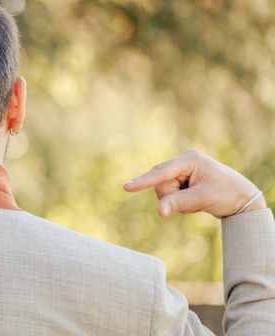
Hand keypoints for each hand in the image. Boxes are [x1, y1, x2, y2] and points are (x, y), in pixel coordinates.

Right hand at [124, 150, 266, 217]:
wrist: (244, 199)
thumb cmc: (227, 194)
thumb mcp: (202, 199)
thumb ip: (178, 203)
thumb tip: (159, 212)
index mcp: (188, 160)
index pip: (161, 172)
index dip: (143, 181)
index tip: (127, 187)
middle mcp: (182, 162)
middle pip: (161, 184)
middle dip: (173, 197)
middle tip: (194, 201)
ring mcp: (182, 171)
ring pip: (164, 191)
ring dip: (177, 201)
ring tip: (197, 200)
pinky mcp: (182, 180)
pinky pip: (170, 194)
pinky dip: (180, 201)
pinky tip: (195, 199)